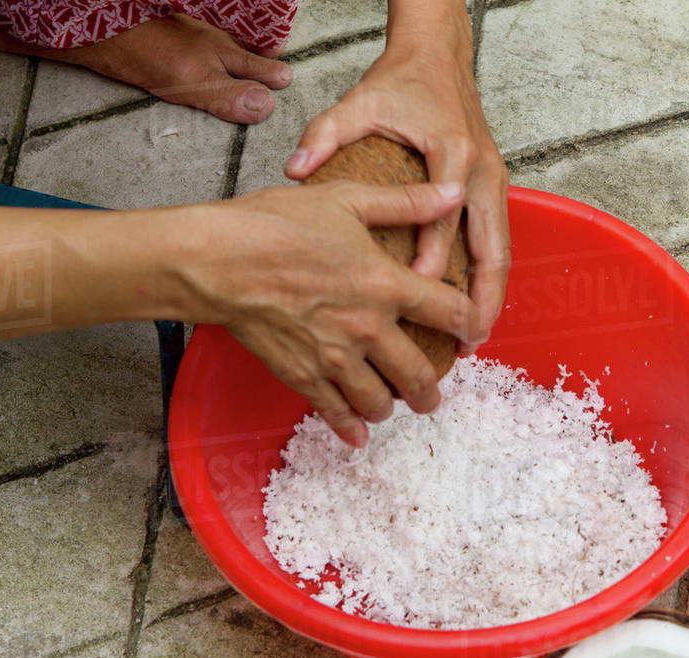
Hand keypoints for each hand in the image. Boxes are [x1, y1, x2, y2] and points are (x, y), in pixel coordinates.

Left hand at [0, 14, 292, 124]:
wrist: (96, 28)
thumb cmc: (145, 56)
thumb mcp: (192, 83)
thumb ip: (228, 96)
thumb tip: (267, 106)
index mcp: (220, 53)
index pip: (256, 66)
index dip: (271, 75)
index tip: (286, 81)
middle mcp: (208, 40)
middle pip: (240, 52)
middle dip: (258, 63)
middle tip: (276, 72)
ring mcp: (185, 33)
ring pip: (218, 43)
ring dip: (233, 53)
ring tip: (246, 61)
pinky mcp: (163, 32)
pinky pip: (194, 40)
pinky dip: (205, 47)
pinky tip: (198, 53)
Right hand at [185, 181, 480, 445]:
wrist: (216, 260)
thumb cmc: (275, 224)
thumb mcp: (347, 199)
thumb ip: (406, 201)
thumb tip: (453, 191)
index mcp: (385, 284)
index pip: (449, 312)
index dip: (469, 325)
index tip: (472, 333)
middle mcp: (367, 327)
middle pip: (419, 373)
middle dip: (431, 389)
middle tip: (432, 394)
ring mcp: (335, 356)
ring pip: (379, 400)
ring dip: (392, 407)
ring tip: (393, 405)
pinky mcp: (303, 375)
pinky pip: (335, 413)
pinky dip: (349, 428)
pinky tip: (357, 434)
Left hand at [282, 2, 509, 354]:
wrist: (438, 58)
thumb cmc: (402, 83)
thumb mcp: (359, 103)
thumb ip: (325, 134)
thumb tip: (295, 169)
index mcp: (451, 153)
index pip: (444, 215)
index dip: (433, 256)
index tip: (417, 292)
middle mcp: (480, 172)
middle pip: (492, 246)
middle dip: (483, 296)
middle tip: (468, 337)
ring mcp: (493, 181)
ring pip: (502, 249)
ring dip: (493, 294)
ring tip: (476, 335)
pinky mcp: (493, 188)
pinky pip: (497, 241)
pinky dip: (489, 276)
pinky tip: (474, 306)